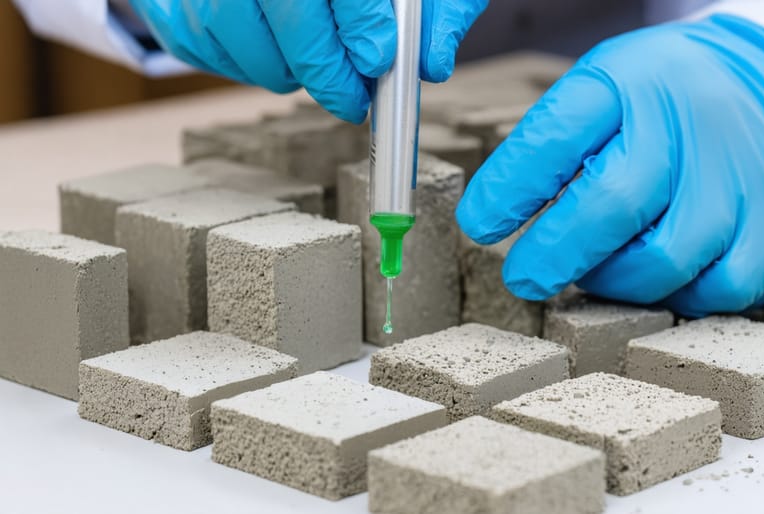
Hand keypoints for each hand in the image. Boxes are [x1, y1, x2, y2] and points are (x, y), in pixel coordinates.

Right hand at [128, 0, 486, 122]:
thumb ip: (434, 10)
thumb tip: (433, 64)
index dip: (361, 27)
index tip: (379, 63)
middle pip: (284, 12)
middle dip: (325, 71)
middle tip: (353, 100)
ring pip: (236, 36)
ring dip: (283, 70)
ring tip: (312, 64)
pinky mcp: (168, 0)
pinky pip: (198, 46)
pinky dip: (241, 64)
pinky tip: (270, 51)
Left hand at [455, 15, 763, 316]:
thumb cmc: (669, 105)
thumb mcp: (610, 91)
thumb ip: (557, 146)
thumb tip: (494, 219)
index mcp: (632, 83)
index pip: (556, 137)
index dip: (508, 190)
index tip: (479, 225)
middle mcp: (689, 128)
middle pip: (610, 206)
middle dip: (552, 255)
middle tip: (524, 277)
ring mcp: (738, 185)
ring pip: (658, 263)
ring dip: (611, 281)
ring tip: (596, 268)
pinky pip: (711, 293)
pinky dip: (674, 296)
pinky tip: (660, 275)